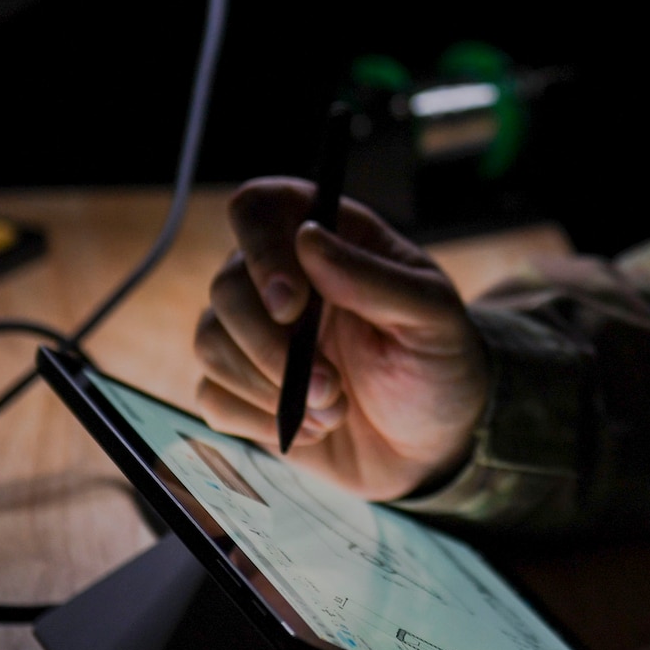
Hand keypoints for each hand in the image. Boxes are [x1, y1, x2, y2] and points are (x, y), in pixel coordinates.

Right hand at [192, 177, 487, 499]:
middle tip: (332, 386)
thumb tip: (307, 236)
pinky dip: (257, 420)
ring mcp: (257, 333)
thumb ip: (374, 277)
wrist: (435, 442)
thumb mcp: (432, 316)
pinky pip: (210, 395)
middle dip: (272, 347)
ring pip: (210, 342)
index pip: (258, 208)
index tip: (292, 305)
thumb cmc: (439, 363)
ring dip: (269, 388)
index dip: (262, 250)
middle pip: (227, 287)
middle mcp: (282, 277)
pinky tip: (311, 429)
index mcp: (329, 238)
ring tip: (333, 409)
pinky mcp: (243, 388)